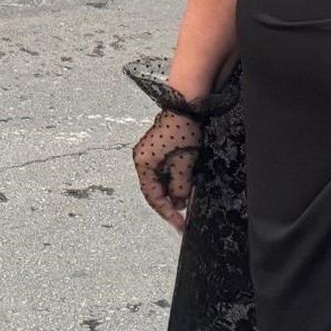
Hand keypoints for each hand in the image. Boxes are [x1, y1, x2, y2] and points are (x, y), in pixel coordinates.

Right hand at [132, 109, 203, 231]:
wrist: (187, 105)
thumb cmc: (183, 131)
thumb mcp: (183, 165)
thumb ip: (179, 188)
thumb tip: (179, 202)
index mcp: (143, 163)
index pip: (153, 196)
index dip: (167, 212)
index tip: (179, 224)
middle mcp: (143, 158)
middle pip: (154, 189)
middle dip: (170, 203)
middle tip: (184, 216)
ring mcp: (150, 152)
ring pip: (160, 180)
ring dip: (173, 191)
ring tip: (187, 200)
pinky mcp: (159, 148)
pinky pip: (165, 170)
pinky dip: (175, 179)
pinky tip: (185, 184)